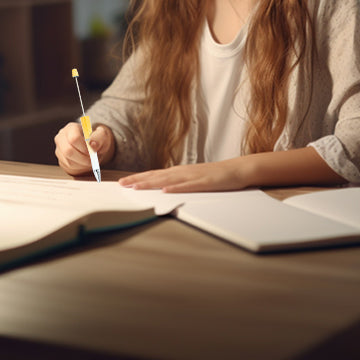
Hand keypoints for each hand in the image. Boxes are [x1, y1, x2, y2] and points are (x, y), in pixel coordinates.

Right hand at [55, 122, 114, 176]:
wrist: (93, 145)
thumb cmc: (96, 139)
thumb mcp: (102, 135)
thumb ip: (99, 138)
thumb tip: (93, 145)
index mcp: (71, 128)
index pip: (74, 138)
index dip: (84, 147)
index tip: (93, 151)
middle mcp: (61, 138)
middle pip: (68, 151)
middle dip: (83, 158)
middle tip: (93, 159)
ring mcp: (59, 150)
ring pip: (69, 162)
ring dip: (83, 164)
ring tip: (91, 160)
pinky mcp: (61, 161)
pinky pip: (69, 168)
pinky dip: (80, 168)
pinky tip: (86, 163)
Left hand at [118, 161, 250, 191]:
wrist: (237, 170)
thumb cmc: (214, 176)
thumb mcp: (192, 179)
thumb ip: (178, 183)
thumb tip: (161, 189)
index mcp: (179, 172)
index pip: (154, 174)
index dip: (138, 178)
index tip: (123, 182)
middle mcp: (182, 172)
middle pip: (156, 176)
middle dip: (138, 180)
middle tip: (121, 185)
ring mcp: (193, 176)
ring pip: (168, 180)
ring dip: (151, 183)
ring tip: (136, 187)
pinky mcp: (205, 182)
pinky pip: (188, 186)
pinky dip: (176, 188)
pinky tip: (165, 190)